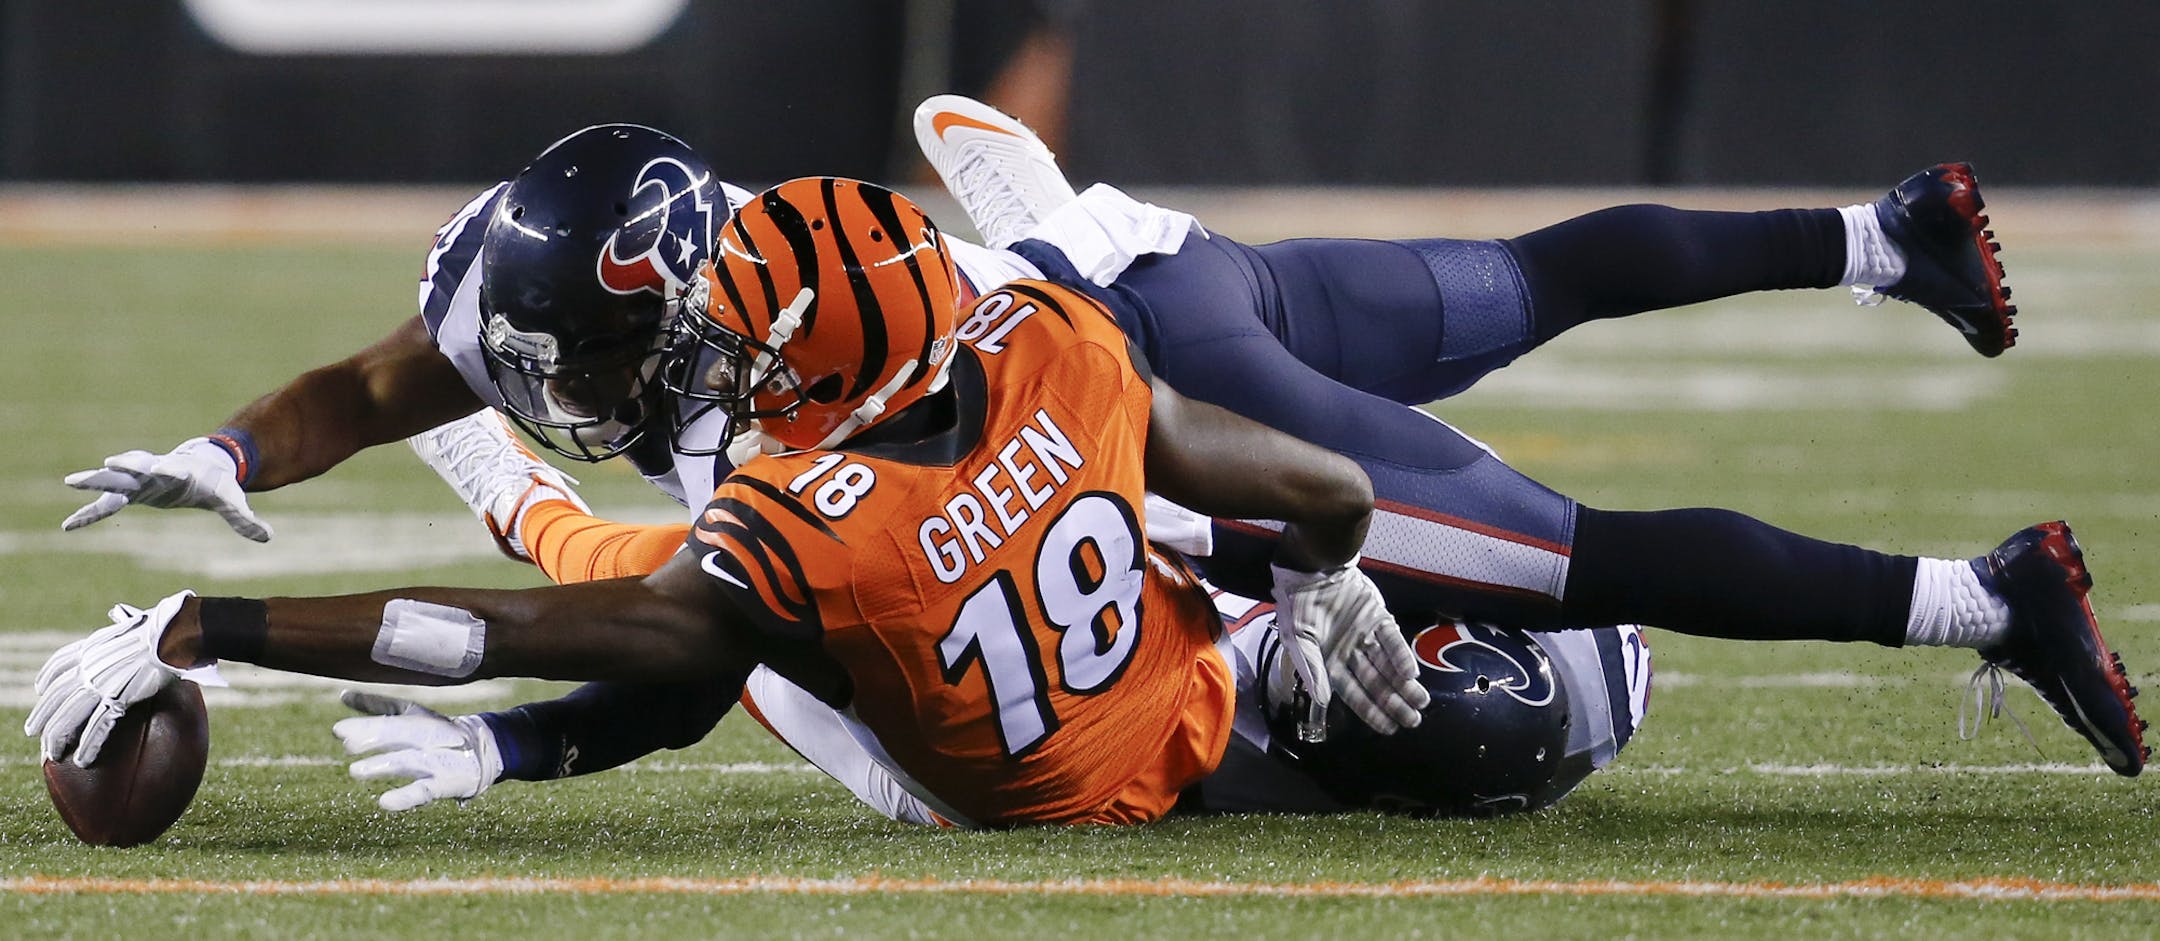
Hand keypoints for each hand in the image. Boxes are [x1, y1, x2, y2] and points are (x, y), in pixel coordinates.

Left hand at [25, 591, 214, 764]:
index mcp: (93, 646)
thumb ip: (124, 621)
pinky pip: (97, 727)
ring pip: (69, 716)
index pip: (60, 663)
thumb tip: (122, 611)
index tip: (41, 689)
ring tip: (52, 755)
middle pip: (56, 696)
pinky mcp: (117, 698)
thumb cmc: (164, 626)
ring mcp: (100, 683)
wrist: (173, 633)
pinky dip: (88, 745)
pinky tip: (82, 760)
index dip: (47, 677)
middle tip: (34, 732)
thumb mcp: (135, 621)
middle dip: (43, 716)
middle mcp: (89, 666)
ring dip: (57, 738)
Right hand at [63, 438, 271, 541]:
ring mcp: (140, 480)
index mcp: (181, 471)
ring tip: (71, 481)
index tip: (158, 467)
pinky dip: (90, 513)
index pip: (172, 469)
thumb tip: (268, 537)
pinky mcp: (132, 492)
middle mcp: (156, 472)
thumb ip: (246, 519)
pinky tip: (69, 526)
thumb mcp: (233, 500)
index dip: (166, 468)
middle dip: (122, 466)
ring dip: (95, 480)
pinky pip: (107, 504)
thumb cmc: (218, 483)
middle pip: (136, 467)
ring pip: (115, 479)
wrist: (204, 466)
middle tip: (106, 462)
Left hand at [333, 690, 502, 811]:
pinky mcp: (444, 784)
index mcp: (417, 718)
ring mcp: (436, 760)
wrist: (486, 750)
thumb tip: (343, 695)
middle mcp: (427, 736)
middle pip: (400, 734)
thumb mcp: (411, 715)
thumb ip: (377, 707)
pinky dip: (405, 797)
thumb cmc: (438, 732)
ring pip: (408, 761)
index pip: (390, 718)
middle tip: (348, 744)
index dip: (366, 725)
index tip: (339, 731)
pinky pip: (423, 791)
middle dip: (374, 737)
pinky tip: (385, 802)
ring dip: (383, 765)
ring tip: (355, 771)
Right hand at [1267, 560, 1429, 739]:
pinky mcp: (1379, 618)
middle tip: (1413, 720)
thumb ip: (1312, 670)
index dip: (1371, 711)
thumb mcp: (1298, 641)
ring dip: (1404, 684)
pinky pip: (1392, 641)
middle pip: (1376, 683)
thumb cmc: (1298, 607)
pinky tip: (1411, 674)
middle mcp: (1351, 653)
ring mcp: (1367, 636)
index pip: (1354, 693)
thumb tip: (1323, 700)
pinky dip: (1401, 656)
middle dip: (1394, 702)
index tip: (1388, 728)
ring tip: (1420, 702)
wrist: (1311, 570)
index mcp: (1330, 662)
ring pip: (1388, 665)